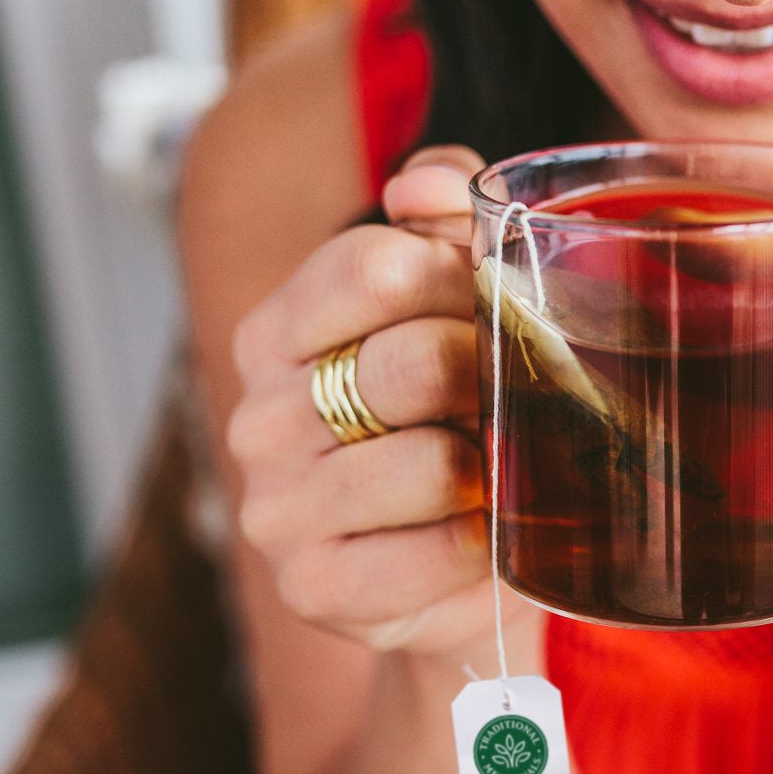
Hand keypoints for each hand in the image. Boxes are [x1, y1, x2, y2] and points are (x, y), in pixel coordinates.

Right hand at [227, 146, 535, 655]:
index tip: (493, 311)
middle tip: (515, 398)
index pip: (376, 267)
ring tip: (500, 469)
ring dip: (493, 468)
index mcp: (275, 333)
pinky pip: (438, 553)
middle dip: (493, 378)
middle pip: (413, 362)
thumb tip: (421, 184)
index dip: (463, 282)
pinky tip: (487, 534)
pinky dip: (485, 543)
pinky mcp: (315, 589)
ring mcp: (276, 511)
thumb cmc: (458, 417)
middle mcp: (256, 418)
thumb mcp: (454, 300)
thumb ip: (444, 217)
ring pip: (429, 464)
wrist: (461, 567)